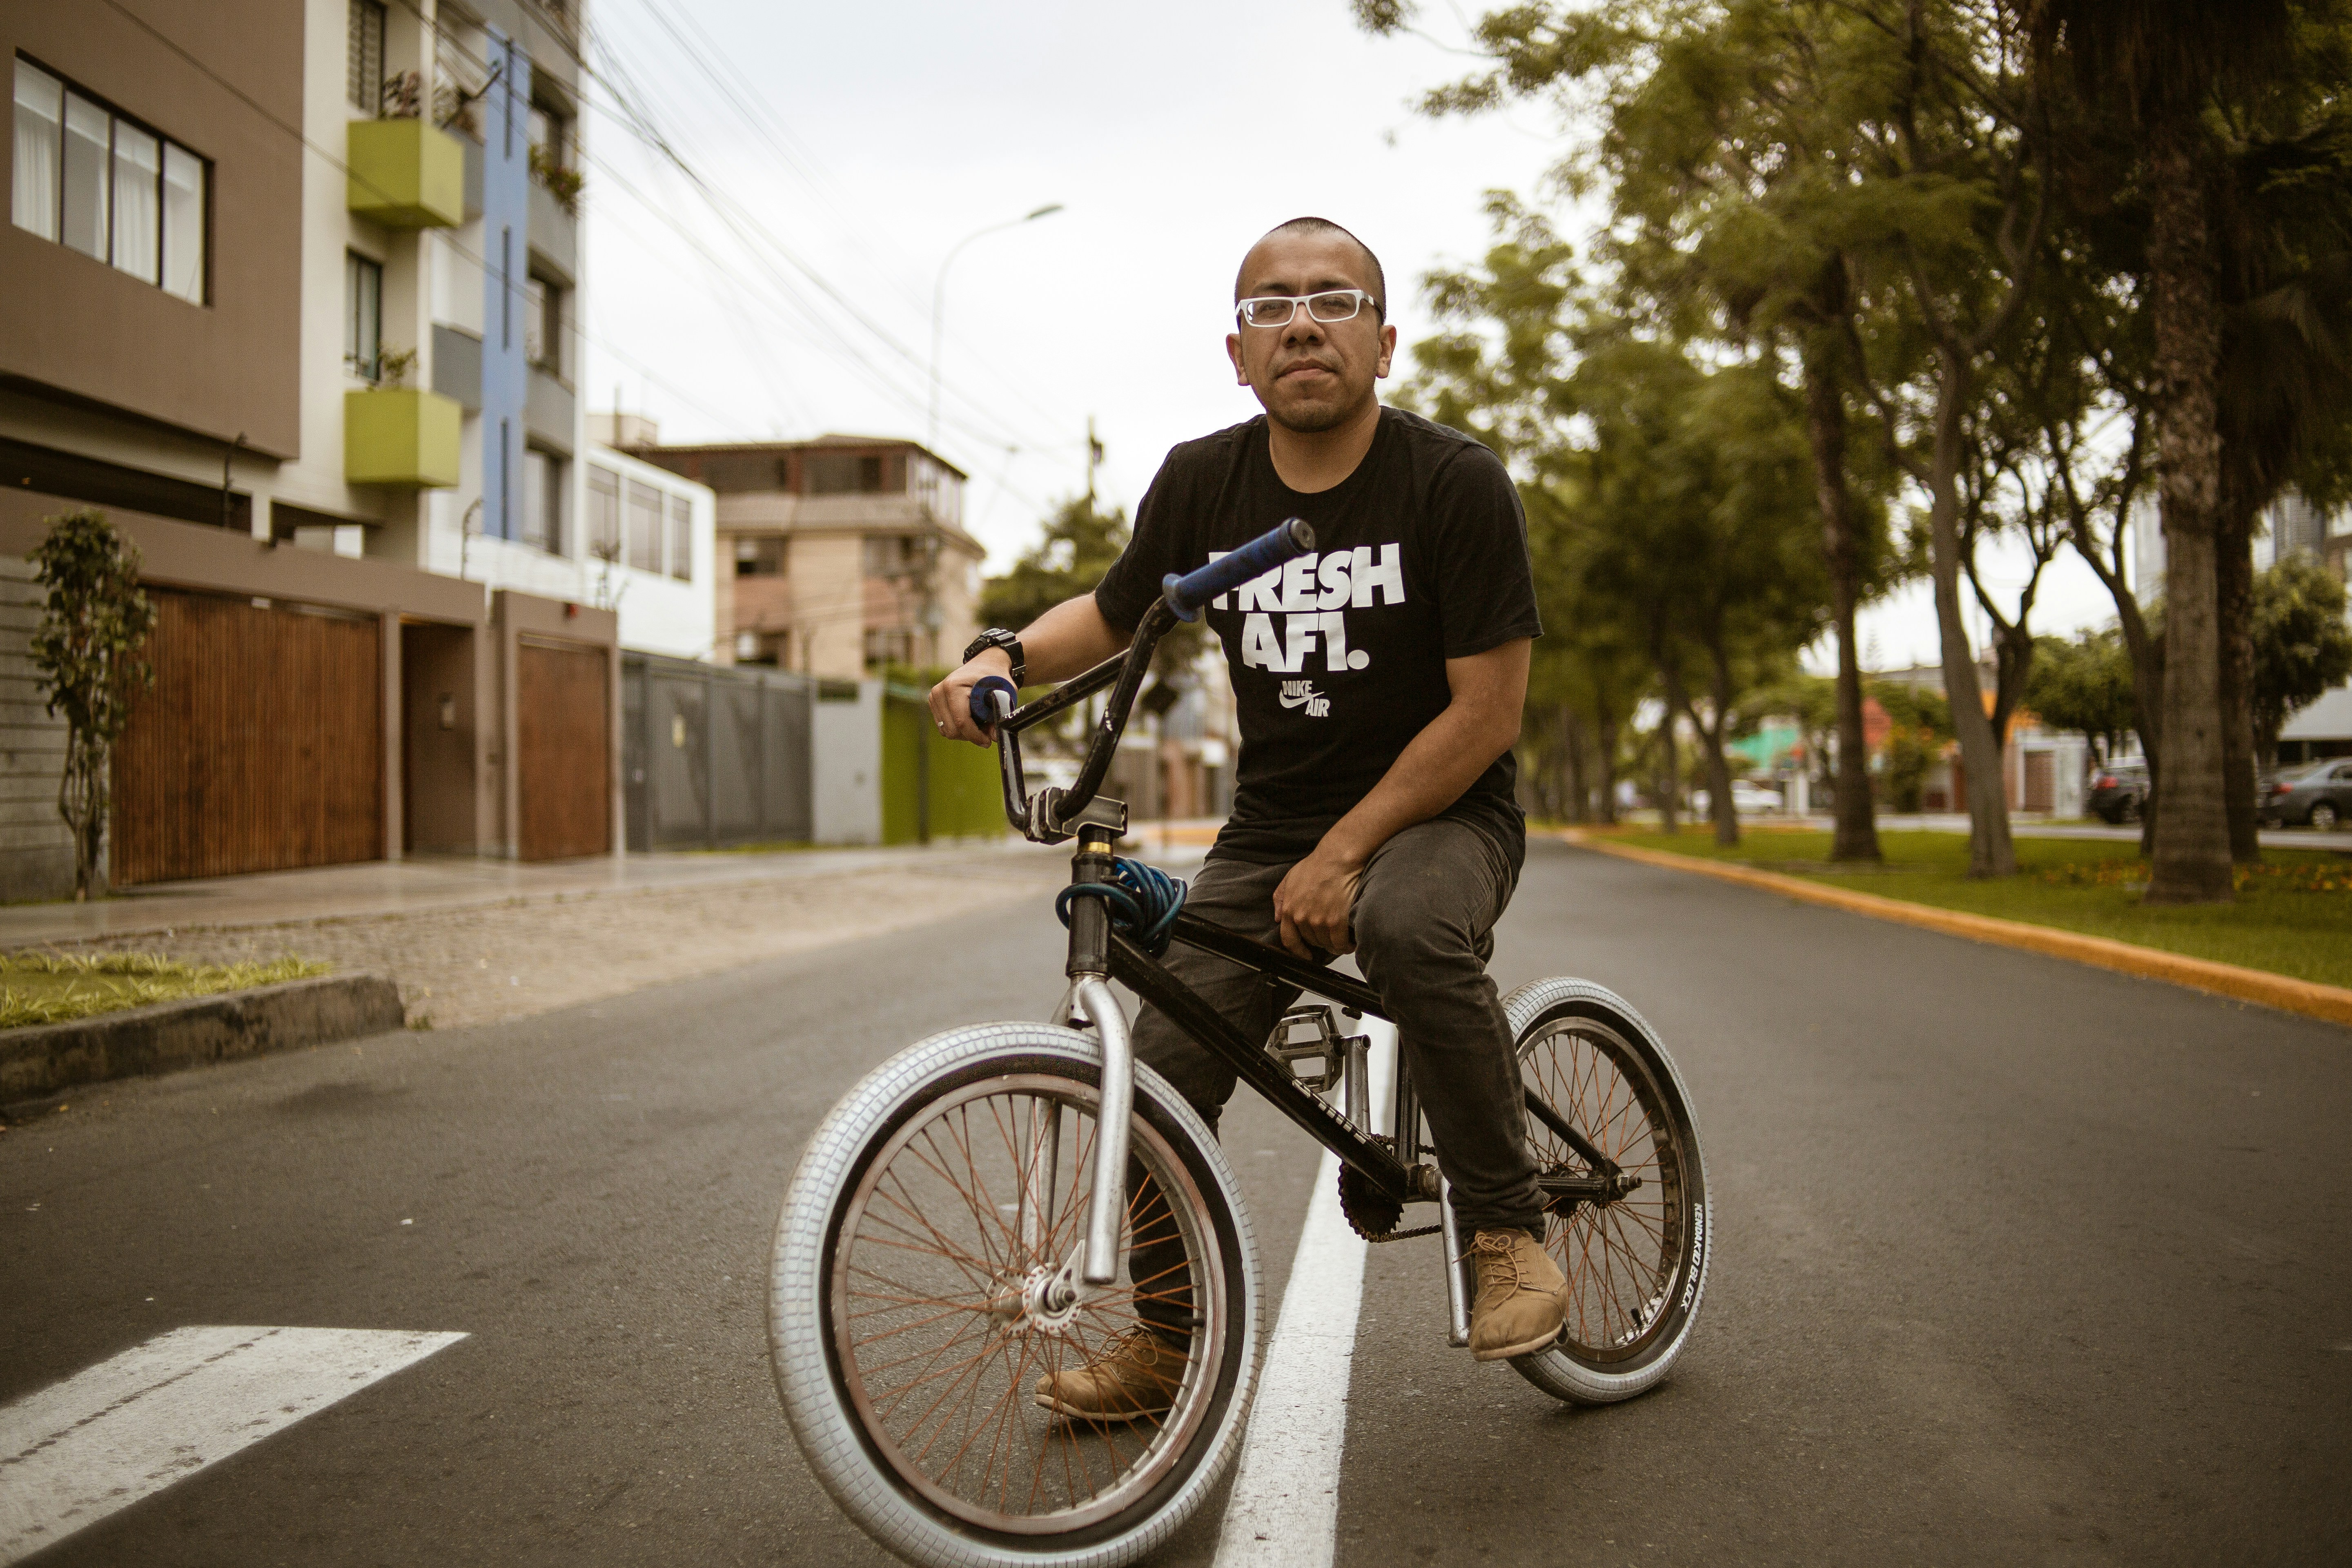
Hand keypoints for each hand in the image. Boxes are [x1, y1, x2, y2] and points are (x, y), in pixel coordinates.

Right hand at [928, 649, 1012, 745]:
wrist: (984, 664)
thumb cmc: (994, 676)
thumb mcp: (1003, 693)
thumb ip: (999, 714)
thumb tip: (994, 737)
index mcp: (953, 686)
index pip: (961, 721)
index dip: (975, 735)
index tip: (988, 741)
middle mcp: (938, 692)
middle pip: (952, 730)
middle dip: (971, 735)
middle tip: (988, 729)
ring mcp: (934, 698)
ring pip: (948, 731)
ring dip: (965, 732)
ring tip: (981, 722)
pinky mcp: (934, 704)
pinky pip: (945, 727)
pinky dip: (959, 728)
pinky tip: (971, 719)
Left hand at [1271, 843, 1364, 958]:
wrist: (1339, 858)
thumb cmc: (1318, 864)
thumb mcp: (1290, 878)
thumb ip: (1281, 898)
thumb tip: (1278, 917)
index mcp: (1290, 908)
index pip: (1289, 940)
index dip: (1298, 951)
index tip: (1305, 955)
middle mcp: (1303, 917)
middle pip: (1311, 942)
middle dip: (1321, 941)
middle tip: (1330, 935)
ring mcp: (1320, 921)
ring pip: (1326, 944)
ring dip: (1335, 944)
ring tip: (1342, 939)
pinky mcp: (1337, 921)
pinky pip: (1340, 943)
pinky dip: (1346, 945)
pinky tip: (1350, 942)